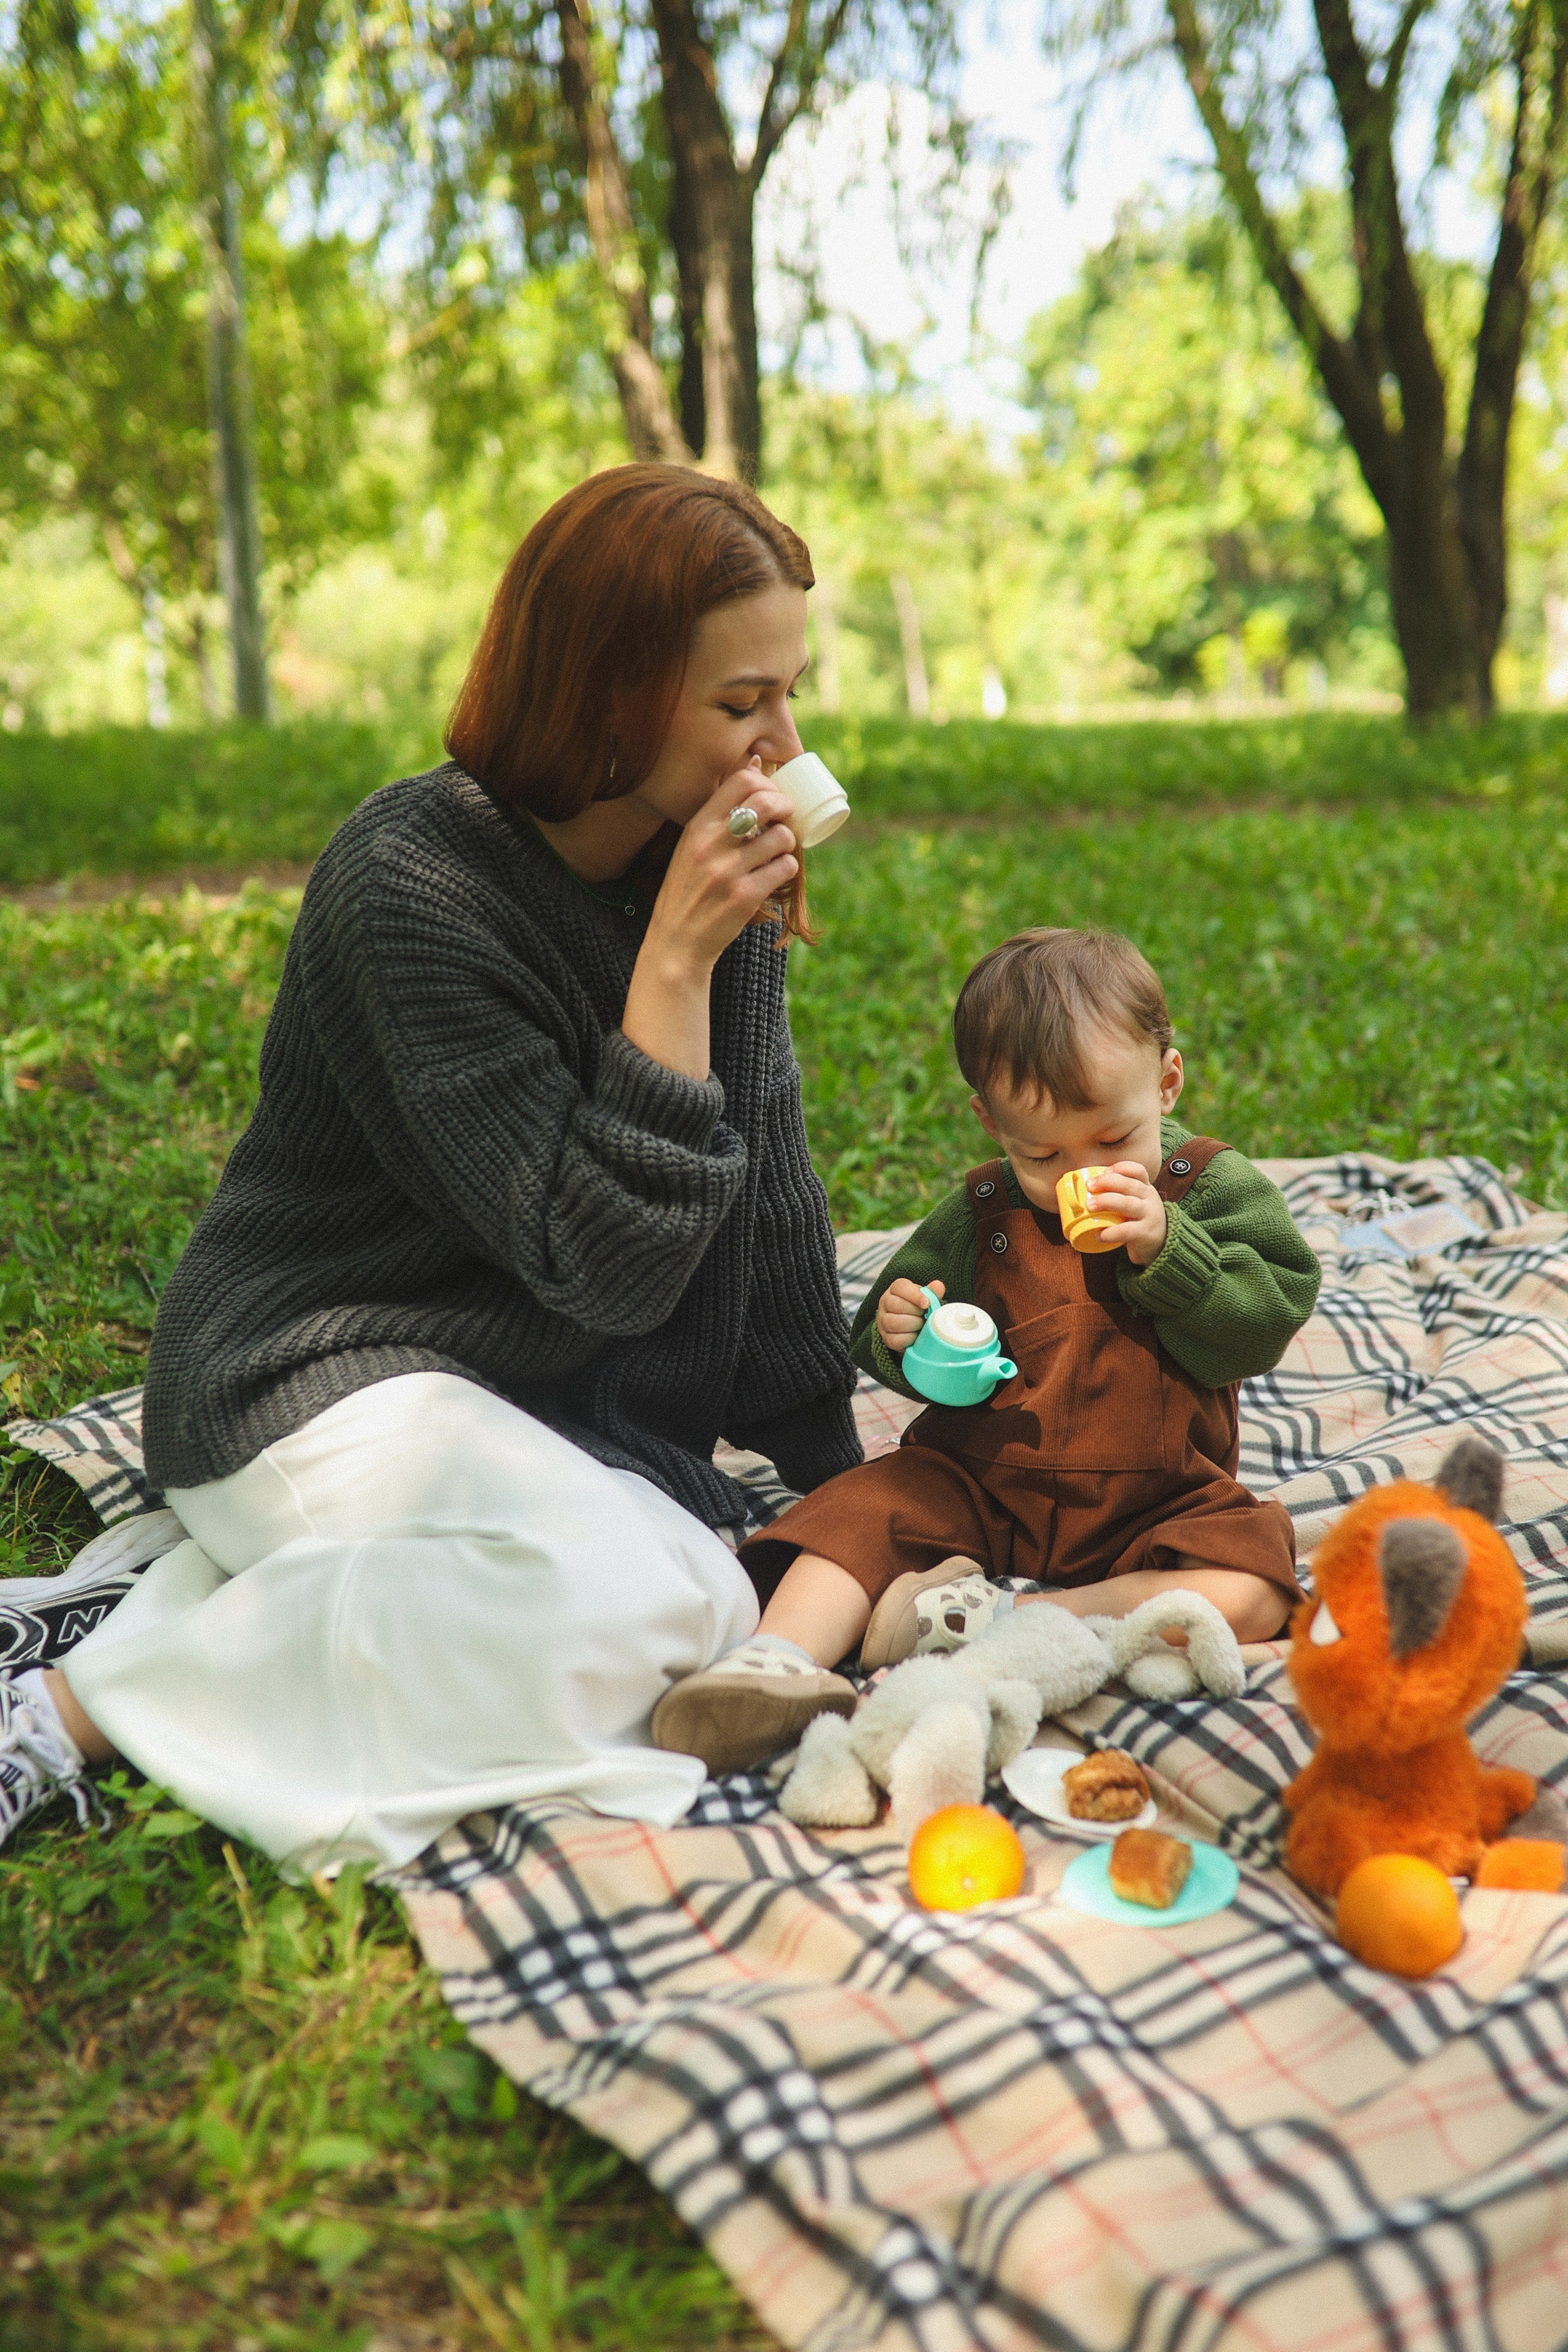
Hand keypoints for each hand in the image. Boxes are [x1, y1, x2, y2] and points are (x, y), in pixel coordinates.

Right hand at [643, 763, 797, 979]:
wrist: (677, 941)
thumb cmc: (688, 888)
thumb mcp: (692, 844)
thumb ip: (720, 811)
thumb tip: (756, 765)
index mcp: (697, 826)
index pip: (741, 781)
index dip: (767, 784)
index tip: (772, 799)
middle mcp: (711, 844)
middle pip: (766, 802)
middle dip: (785, 807)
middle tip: (785, 820)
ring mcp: (728, 871)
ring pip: (782, 837)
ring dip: (788, 843)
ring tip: (777, 853)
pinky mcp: (745, 896)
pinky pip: (785, 868)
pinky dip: (787, 869)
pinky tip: (775, 876)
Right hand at [877, 1277, 940, 1352]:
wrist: (913, 1327)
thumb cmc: (919, 1308)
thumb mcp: (926, 1298)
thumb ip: (932, 1292)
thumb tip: (938, 1286)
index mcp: (895, 1289)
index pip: (900, 1287)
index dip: (914, 1295)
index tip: (926, 1303)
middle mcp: (885, 1303)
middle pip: (895, 1305)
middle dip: (915, 1312)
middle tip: (925, 1315)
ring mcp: (883, 1321)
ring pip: (893, 1322)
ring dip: (912, 1324)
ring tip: (922, 1324)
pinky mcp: (886, 1338)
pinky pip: (895, 1339)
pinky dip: (909, 1338)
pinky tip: (916, 1335)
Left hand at [1087, 1162, 1168, 1266]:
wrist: (1163, 1244)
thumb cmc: (1141, 1220)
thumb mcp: (1137, 1202)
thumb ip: (1120, 1194)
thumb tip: (1088, 1189)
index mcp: (1145, 1188)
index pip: (1138, 1171)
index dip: (1121, 1168)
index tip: (1105, 1171)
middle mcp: (1149, 1199)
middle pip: (1129, 1185)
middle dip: (1107, 1182)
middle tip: (1089, 1186)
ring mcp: (1149, 1216)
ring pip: (1128, 1204)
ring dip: (1106, 1202)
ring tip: (1089, 1206)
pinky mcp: (1145, 1234)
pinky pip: (1126, 1230)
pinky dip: (1110, 1232)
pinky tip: (1099, 1234)